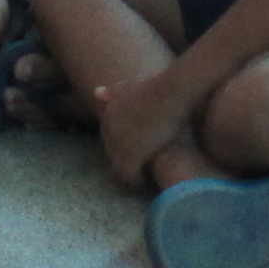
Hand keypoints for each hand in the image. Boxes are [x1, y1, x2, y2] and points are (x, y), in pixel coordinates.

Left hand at [92, 64, 196, 191]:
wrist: (172, 91)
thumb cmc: (160, 85)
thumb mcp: (132, 85)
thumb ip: (115, 91)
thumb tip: (96, 93)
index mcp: (109, 113)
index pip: (108, 138)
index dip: (122, 146)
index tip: (136, 151)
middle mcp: (110, 128)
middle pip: (111, 153)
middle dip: (123, 160)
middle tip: (138, 167)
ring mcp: (120, 143)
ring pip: (118, 168)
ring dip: (128, 174)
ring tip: (140, 178)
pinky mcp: (133, 155)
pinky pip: (129, 176)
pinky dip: (135, 181)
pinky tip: (144, 181)